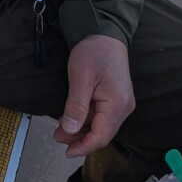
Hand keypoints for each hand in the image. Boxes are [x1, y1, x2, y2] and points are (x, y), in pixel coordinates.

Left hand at [53, 35, 134, 156]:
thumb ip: (76, 106)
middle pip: (101, 133)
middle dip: (79, 138)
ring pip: (100, 125)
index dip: (83, 146)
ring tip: (61, 129)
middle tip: (57, 136)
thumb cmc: (94, 50)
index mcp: (118, 104)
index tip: (66, 150)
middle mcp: (124, 107)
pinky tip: (72, 117)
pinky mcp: (115, 97)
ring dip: (81, 129)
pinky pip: (101, 115)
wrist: (104, 31)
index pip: (101, 136)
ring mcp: (121, 102)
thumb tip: (70, 131)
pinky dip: (86, 119)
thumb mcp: (80, 77)